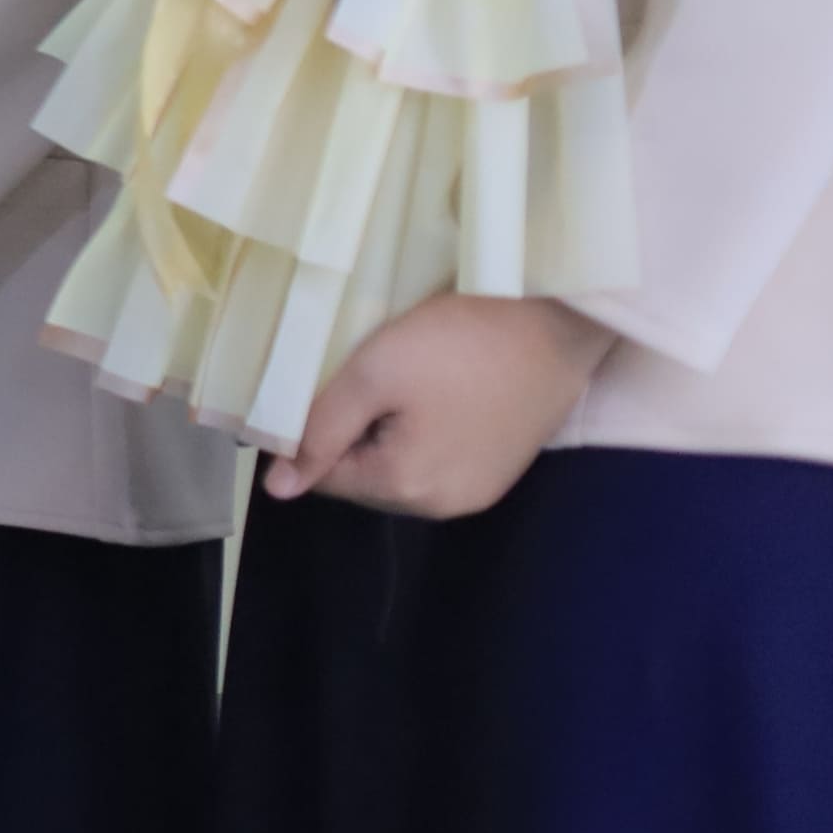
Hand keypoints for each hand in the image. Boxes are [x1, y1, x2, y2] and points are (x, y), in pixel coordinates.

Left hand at [269, 291, 612, 518]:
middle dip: (348, 434)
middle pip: (362, 478)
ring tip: (392, 381)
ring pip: (398, 469)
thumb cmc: (458, 344)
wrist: (556, 325)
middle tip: (356, 376)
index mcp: (408, 489)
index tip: (315, 386)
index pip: (324, 477)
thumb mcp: (372, 376)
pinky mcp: (498, 470)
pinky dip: (418, 433)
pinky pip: (435, 461)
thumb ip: (319, 432)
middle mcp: (444, 506)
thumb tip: (276, 489)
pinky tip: (427, 393)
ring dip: (383, 432)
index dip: (307, 431)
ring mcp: (478, 492)